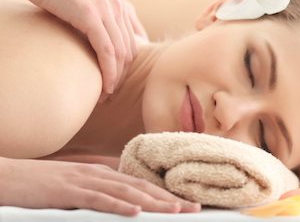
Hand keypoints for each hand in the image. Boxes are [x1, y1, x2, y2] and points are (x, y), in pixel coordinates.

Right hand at [0, 0, 146, 96]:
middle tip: (111, 94)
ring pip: (121, 54)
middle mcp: (119, 8)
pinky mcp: (93, 17)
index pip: (135, 41)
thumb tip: (93, 40)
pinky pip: (108, 52)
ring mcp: (108, 11)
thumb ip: (96, 20)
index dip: (128, 64)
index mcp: (121, 5)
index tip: (117, 80)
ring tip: (106, 96)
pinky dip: (109, 72)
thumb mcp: (84, 5)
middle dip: (122, 75)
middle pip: (130, 51)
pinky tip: (105, 87)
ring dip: (115, 78)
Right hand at [0, 157, 199, 215]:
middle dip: (168, 198)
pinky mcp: (67, 192)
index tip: (185, 203)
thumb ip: (98, 193)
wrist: (6, 177)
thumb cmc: (39, 187)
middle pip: (140, 187)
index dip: (164, 194)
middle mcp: (97, 174)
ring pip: (125, 192)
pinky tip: (135, 213)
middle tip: (193, 208)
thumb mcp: (74, 189)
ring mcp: (82, 181)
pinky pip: (97, 199)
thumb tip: (122, 205)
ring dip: (153, 203)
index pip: (139, 184)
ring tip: (176, 211)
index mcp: (100, 173)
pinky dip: (118, 206)